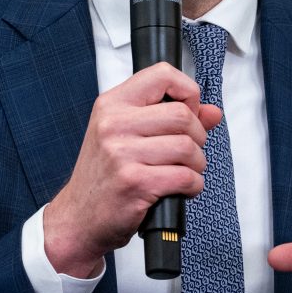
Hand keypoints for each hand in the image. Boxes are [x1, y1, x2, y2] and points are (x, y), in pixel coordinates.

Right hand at [44, 62, 223, 277]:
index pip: (162, 74)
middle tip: (189, 151)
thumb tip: (212, 112)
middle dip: (198, 136)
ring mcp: (122, 153)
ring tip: (184, 171)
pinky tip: (181, 189)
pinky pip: (185, 176)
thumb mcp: (126, 136)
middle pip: (182, 114)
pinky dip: (193, 185)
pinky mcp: (135, 183)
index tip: (189, 111)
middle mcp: (113, 124)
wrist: (78, 218)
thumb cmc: (104, 176)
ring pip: (187, 146)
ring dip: (197, 164)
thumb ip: (169, 119)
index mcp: (111, 104)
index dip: (187, 92)